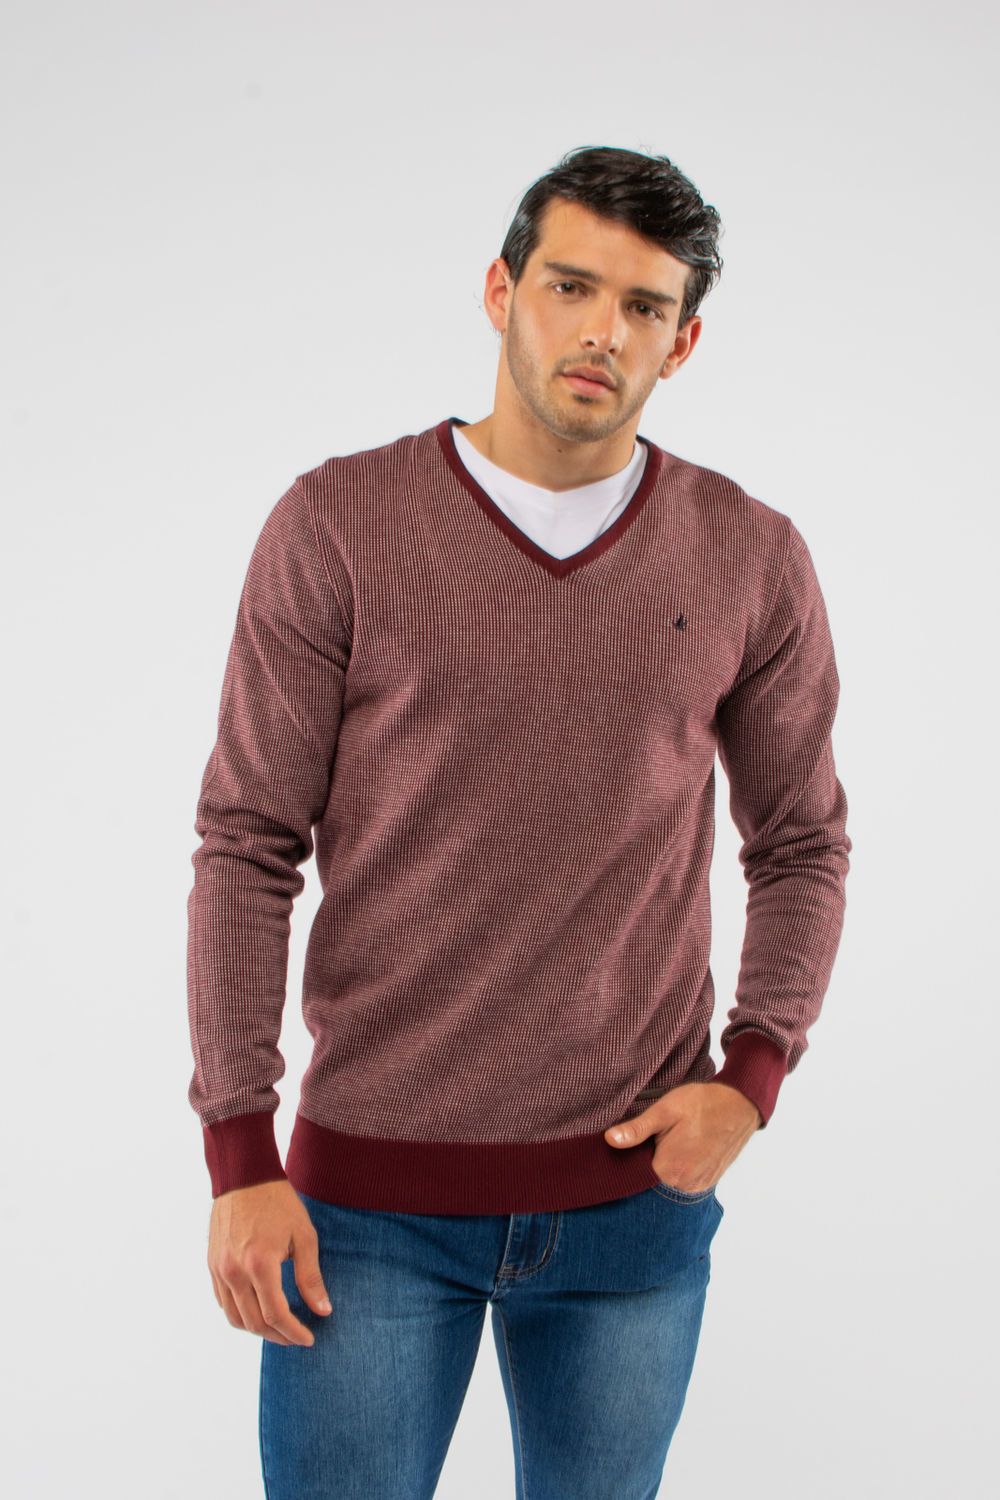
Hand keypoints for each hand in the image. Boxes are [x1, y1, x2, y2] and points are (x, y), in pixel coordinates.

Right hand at [207, 1178, 332, 1346]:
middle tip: (297, 1337)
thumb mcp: (304, 1236)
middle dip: (278, 1336)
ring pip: (235, 1317)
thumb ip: (311, 1277)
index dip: (294, 1332)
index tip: (309, 1339)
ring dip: (258, 1329)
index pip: (276, 1314)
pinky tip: (257, 1310)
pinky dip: (240, 1314)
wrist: (244, 1176)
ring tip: (279, 1328)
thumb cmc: (278, 1202)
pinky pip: (223, 1301)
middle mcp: (234, 1271)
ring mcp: (219, 1269)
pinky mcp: (212, 1265)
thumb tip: (323, 1311)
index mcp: (259, 1264)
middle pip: (254, 1322)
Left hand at [604, 1082, 761, 1192]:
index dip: (631, 1157)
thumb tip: (610, 1140)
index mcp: (670, 1170)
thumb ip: (637, 1129)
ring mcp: (699, 1186)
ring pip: (669, 1180)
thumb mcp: (665, 1110)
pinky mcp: (708, 1181)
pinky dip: (680, 1167)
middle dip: (649, 1160)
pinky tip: (684, 1147)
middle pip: (653, 1178)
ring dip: (666, 1164)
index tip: (634, 1142)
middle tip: (658, 1136)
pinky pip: (685, 1179)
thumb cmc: (702, 1103)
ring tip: (674, 1140)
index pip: (636, 1174)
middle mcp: (685, 1185)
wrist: (740, 1105)